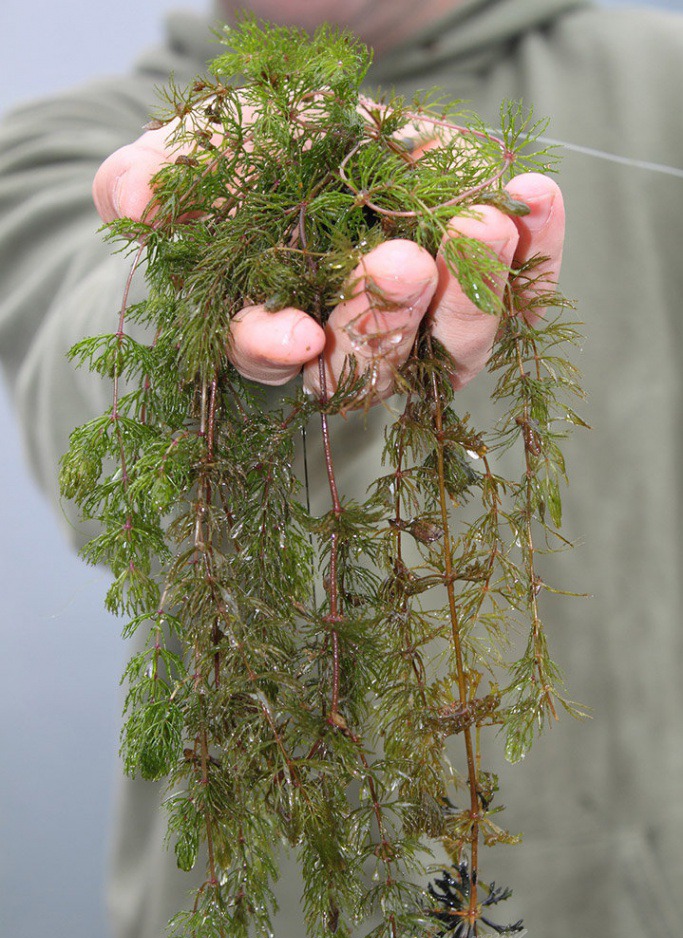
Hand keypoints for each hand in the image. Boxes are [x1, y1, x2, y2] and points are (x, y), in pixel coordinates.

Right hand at [93, 124, 563, 398]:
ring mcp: (422, 326)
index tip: (293, 336)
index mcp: (271, 325)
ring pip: (452, 343)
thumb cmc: (243, 163)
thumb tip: (132, 200)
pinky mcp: (480, 290)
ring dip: (472, 290)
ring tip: (488, 219)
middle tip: (402, 263)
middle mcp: (350, 343)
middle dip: (383, 316)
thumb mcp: (194, 153)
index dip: (273, 349)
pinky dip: (535, 249)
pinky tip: (536, 194)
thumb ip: (158, 177)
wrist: (324, 145)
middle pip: (368, 360)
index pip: (267, 353)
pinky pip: (518, 291)